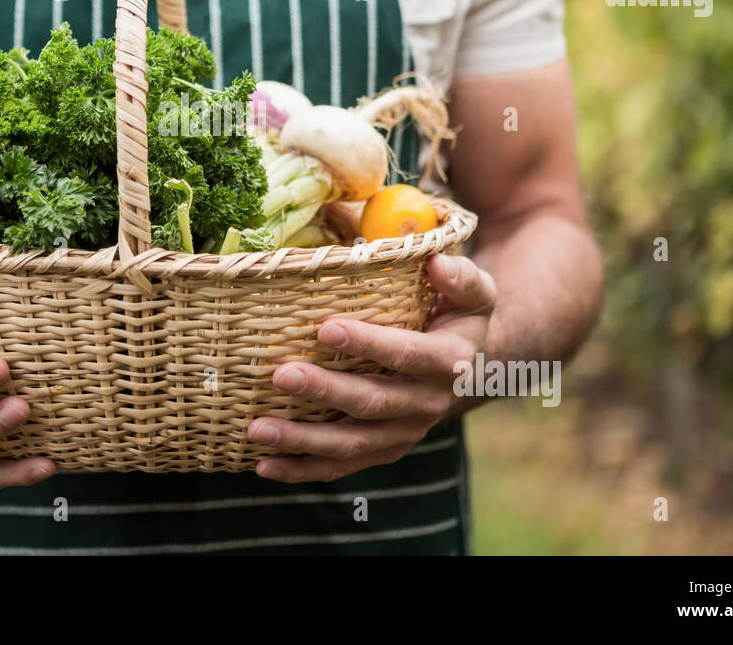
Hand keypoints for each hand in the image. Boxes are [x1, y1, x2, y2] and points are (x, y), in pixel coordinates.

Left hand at [247, 253, 496, 482]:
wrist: (469, 370)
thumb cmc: (457, 316)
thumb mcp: (474, 294)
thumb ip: (461, 278)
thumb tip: (436, 262)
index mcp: (449, 362)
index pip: (408, 354)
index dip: (369, 344)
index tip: (325, 329)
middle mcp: (427, 403)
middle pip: (372, 402)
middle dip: (324, 391)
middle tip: (281, 375)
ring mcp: (404, 433)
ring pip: (351, 443)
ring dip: (302, 440)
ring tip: (258, 429)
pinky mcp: (383, 451)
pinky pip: (342, 466)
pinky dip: (303, 469)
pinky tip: (264, 465)